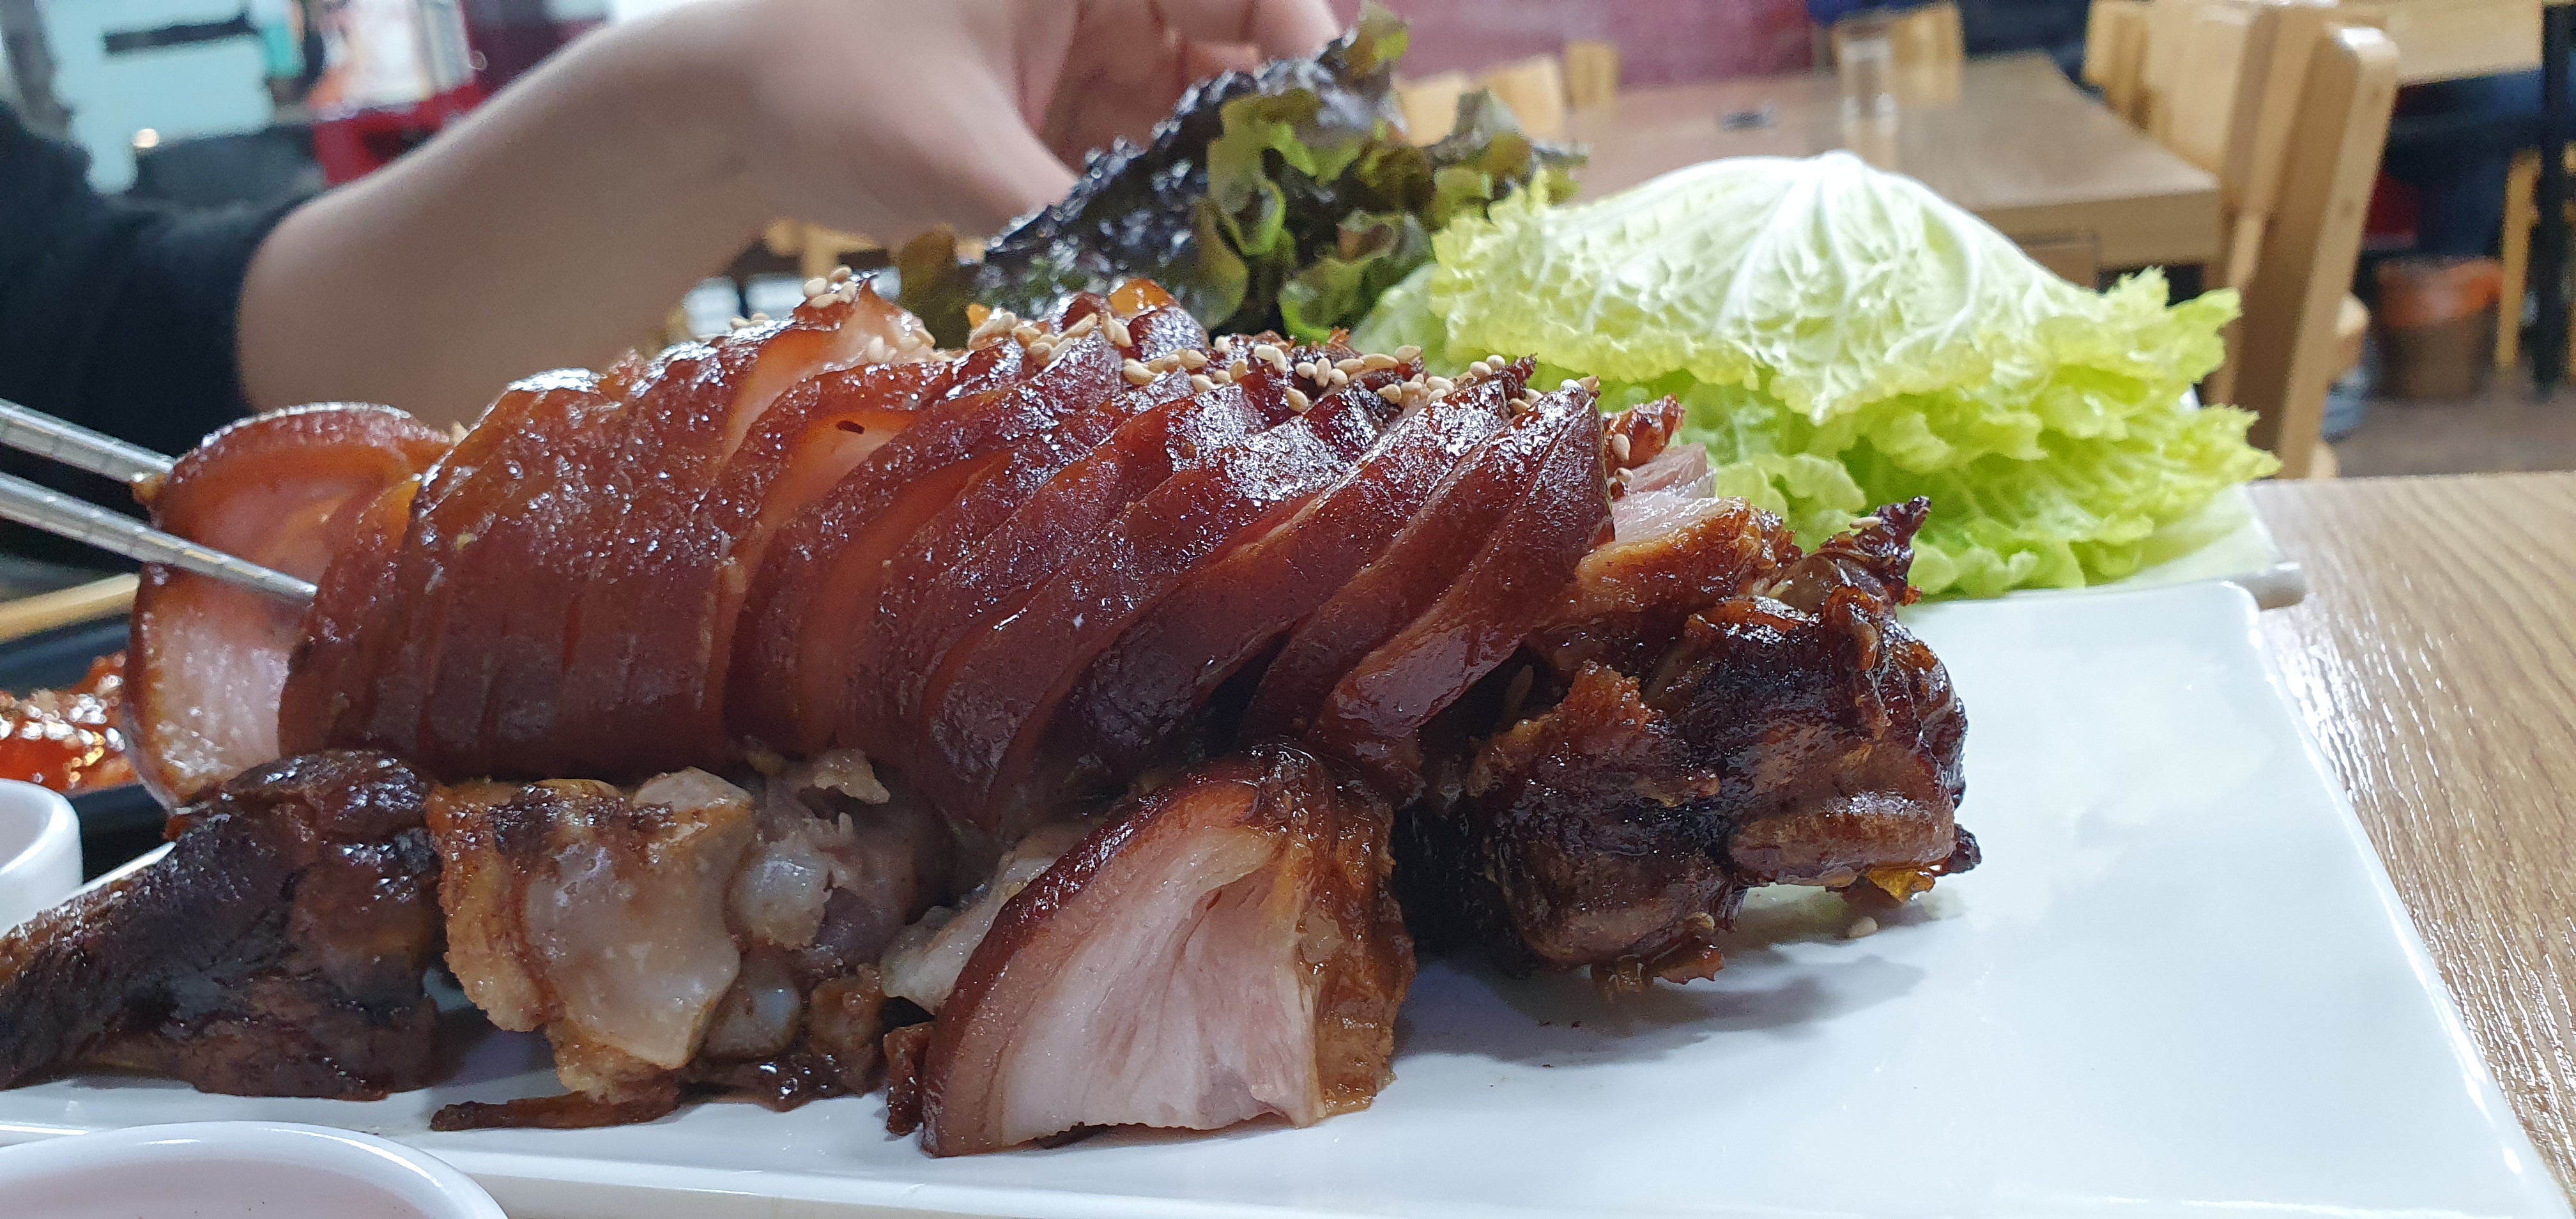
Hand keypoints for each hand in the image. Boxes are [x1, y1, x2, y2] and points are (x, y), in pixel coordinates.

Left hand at [724, 0, 1340, 240]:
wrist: (721, 109)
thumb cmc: (821, 84)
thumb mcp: (955, 158)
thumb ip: (1067, 226)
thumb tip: (1165, 306)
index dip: (1306, 49)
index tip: (1330, 137)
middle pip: (1244, 48)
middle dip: (1282, 136)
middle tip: (1322, 225)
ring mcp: (1094, 54)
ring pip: (1208, 115)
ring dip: (1237, 186)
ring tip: (1274, 265)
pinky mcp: (1072, 116)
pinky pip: (1158, 158)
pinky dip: (1182, 211)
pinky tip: (1207, 271)